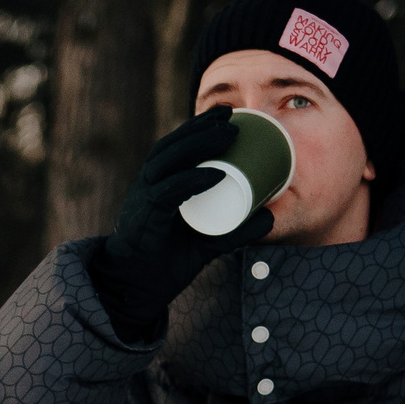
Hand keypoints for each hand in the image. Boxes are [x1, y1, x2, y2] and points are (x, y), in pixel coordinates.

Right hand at [87, 107, 275, 338]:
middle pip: (171, 147)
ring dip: (198, 144)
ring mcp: (142, 200)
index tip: (226, 114)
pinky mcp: (144, 219)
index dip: (197, 127)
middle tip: (231, 116)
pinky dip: (191, 181)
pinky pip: (167, 193)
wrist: (135, 289)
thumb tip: (269, 217)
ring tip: (228, 134)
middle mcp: (146, 187)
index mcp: (156, 186)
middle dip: (200, 127)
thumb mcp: (206, 243)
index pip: (174, 147)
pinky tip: (214, 173)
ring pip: (168, 162)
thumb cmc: (165, 262)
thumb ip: (234, 231)